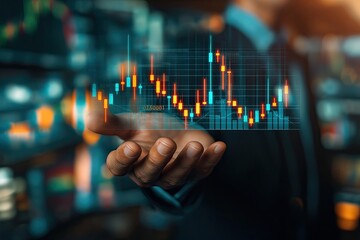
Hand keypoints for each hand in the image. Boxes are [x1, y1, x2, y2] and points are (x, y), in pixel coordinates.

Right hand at [86, 101, 225, 189]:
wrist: (179, 131)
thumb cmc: (153, 128)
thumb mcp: (133, 123)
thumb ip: (113, 123)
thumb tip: (87, 117)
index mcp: (131, 161)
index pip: (119, 167)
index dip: (123, 160)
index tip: (130, 146)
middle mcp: (150, 172)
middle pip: (149, 174)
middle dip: (158, 160)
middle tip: (166, 142)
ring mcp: (174, 173)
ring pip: (178, 175)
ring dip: (187, 161)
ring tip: (195, 145)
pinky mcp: (196, 171)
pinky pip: (204, 169)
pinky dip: (212, 159)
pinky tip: (219, 146)